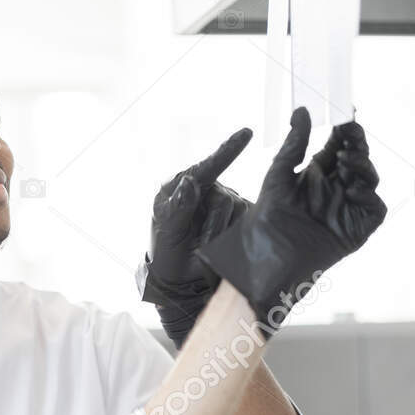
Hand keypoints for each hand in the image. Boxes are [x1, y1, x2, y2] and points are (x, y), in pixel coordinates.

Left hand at [141, 128, 252, 347]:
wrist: (181, 279)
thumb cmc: (168, 255)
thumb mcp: (168, 234)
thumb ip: (178, 208)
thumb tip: (190, 180)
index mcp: (181, 186)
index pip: (206, 167)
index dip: (228, 150)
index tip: (246, 134)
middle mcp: (205, 190)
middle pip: (223, 198)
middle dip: (212, 225)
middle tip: (197, 245)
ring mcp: (225, 202)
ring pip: (235, 211)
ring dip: (219, 233)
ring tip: (205, 247)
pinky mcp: (240, 217)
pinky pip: (246, 221)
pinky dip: (234, 235)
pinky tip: (222, 244)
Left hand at [195, 108, 385, 336]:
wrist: (267, 256)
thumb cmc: (267, 216)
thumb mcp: (279, 174)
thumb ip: (295, 143)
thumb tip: (302, 109)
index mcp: (319, 174)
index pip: (339, 145)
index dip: (345, 129)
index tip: (346, 113)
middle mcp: (337, 189)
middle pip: (357, 159)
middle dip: (356, 143)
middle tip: (349, 131)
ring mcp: (349, 209)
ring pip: (369, 179)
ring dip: (361, 165)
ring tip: (343, 159)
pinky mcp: (358, 230)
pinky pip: (375, 207)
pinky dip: (368, 194)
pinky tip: (351, 187)